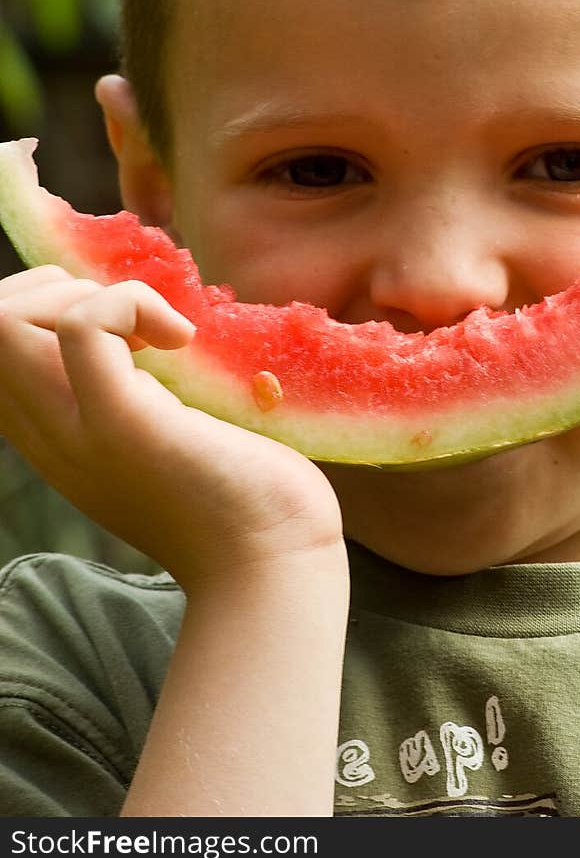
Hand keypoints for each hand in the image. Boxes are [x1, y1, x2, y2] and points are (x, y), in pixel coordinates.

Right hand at [0, 268, 344, 590]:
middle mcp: (48, 435)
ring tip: (147, 331)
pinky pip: (84, 329)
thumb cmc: (241, 501)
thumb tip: (148, 330)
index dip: (41, 310)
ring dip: (79, 293)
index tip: (120, 330)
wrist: (274, 568)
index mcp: (53, 434)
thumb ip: (132, 397)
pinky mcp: (123, 425)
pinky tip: (181, 339)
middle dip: (52, 288)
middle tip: (129, 323)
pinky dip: (131, 303)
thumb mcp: (160, 438)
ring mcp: (77, 431)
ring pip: (4, 322)